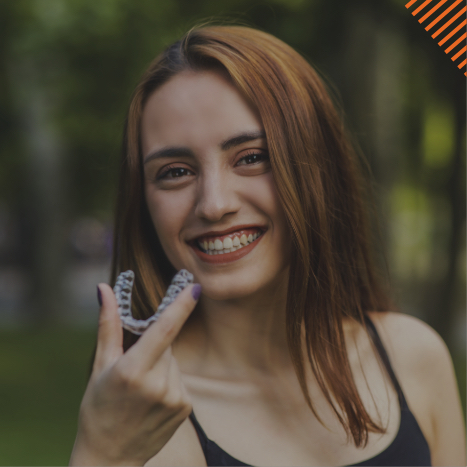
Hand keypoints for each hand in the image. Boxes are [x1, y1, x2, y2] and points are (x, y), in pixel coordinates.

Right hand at [69, 281, 200, 465]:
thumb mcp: (100, 365)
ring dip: (162, 365)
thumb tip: (104, 289)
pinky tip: (153, 399)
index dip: (181, 305)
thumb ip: (108, 324)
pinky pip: (180, 379)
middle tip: (135, 366)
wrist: (110, 458)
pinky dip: (169, 381)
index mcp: (133, 371)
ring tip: (142, 389)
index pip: (164, 330)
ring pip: (174, 362)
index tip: (195, 287)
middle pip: (167, 345)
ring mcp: (175, 398)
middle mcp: (158, 384)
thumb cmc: (98, 408)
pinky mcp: (185, 407)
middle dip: (155, 346)